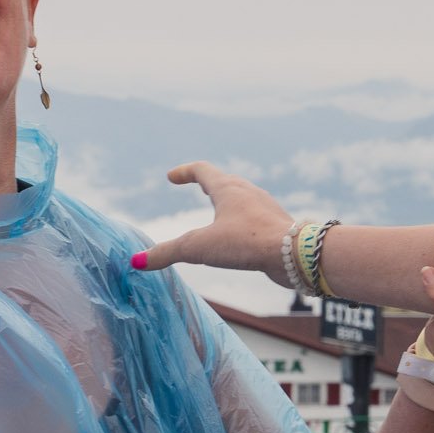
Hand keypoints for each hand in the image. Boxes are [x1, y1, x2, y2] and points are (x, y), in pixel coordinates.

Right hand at [131, 163, 292, 278]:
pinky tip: (244, 235)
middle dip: (208, 183)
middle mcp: (249, 193)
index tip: (172, 177)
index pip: (202, 171)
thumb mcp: (199, 248)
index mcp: (228, 189)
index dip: (184, 172)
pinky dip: (243, 220)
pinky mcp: (277, 227)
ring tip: (221, 209)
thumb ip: (167, 253)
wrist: (296, 254)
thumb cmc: (246, 242)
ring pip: (244, 199)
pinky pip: (256, 218)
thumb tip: (137, 261)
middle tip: (198, 185)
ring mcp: (266, 209)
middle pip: (225, 181)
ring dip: (229, 201)